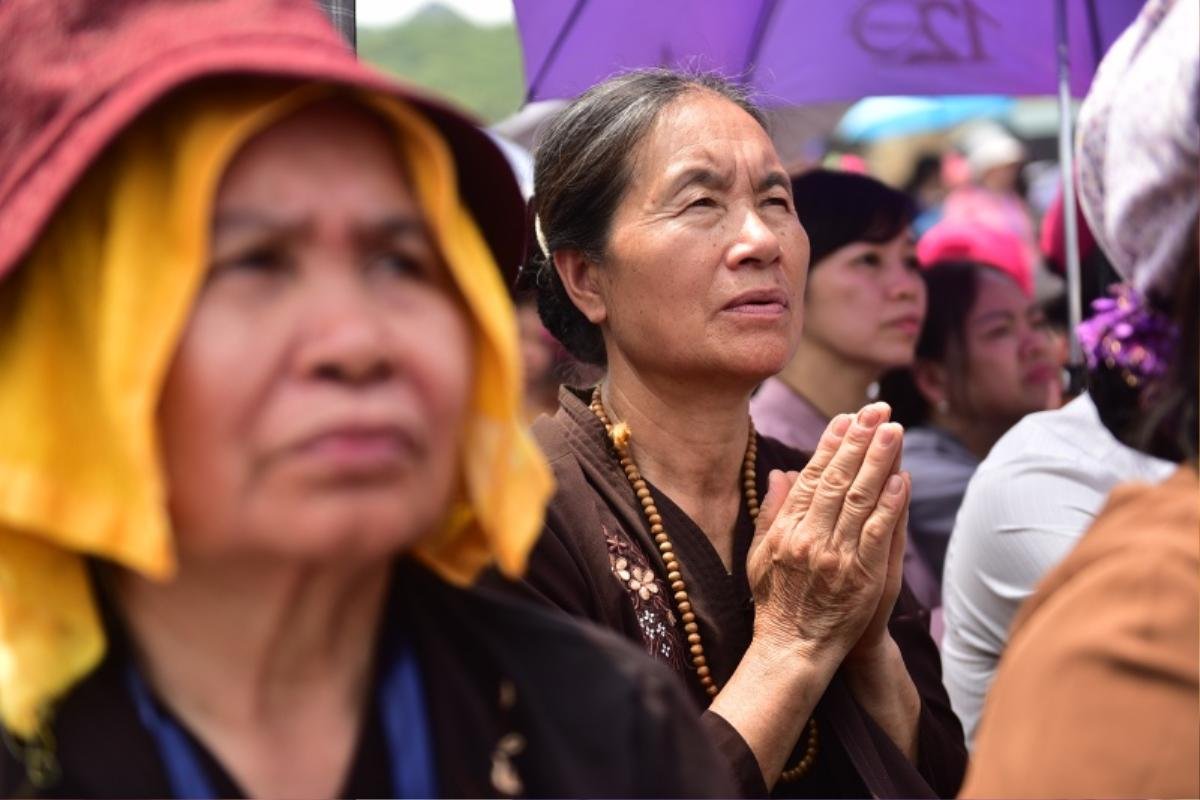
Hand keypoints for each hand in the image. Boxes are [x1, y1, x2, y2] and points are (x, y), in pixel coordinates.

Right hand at [746, 402, 908, 668]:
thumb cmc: (776, 603)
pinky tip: (901, 478)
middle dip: (859, 441)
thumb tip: (781, 472)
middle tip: (876, 410)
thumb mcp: (760, 554)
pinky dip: (890, 505)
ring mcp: (835, 556)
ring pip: (859, 499)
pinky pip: (877, 533)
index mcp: (786, 530)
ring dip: (878, 461)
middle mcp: (809, 538)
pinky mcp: (861, 576)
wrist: (791, 649)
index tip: (846, 418)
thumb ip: (772, 512)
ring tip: (893, 430)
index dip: (830, 445)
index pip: (812, 477)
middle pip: (838, 480)